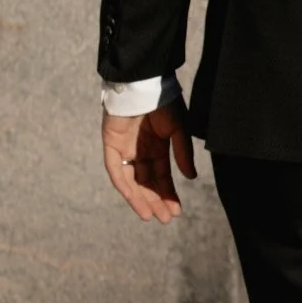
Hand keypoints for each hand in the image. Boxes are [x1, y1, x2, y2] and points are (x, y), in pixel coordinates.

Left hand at [103, 99, 196, 221]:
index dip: (169, 193)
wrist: (142, 83)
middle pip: (147, 183)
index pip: (162, 176)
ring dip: (140, 199)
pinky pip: (116, 170)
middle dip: (156, 200)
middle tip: (166, 219)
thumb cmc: (162, 101)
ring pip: (132, 181)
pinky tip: (134, 199)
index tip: (177, 211)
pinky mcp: (111, 145)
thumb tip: (191, 178)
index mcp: (157, 146)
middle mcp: (140, 151)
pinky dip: (125, 186)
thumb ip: (183, 153)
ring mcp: (124, 149)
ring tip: (151, 216)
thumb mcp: (179, 129)